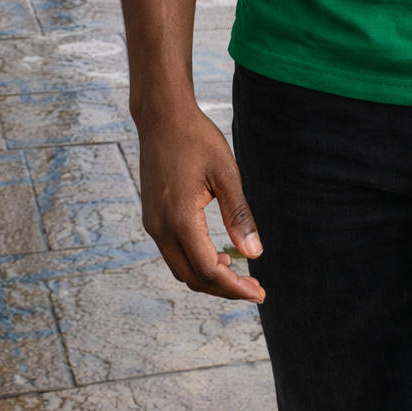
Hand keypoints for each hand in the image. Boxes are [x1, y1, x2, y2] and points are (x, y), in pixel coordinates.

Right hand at [138, 104, 264, 300]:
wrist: (162, 117)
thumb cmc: (197, 139)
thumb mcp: (226, 173)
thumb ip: (239, 215)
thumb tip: (254, 255)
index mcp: (180, 219)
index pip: (208, 271)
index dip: (235, 287)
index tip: (259, 293)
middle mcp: (160, 228)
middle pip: (192, 277)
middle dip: (224, 289)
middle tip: (254, 288)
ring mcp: (152, 224)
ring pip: (180, 268)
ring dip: (208, 277)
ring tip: (239, 274)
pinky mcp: (151, 217)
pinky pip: (173, 253)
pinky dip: (195, 262)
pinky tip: (217, 255)